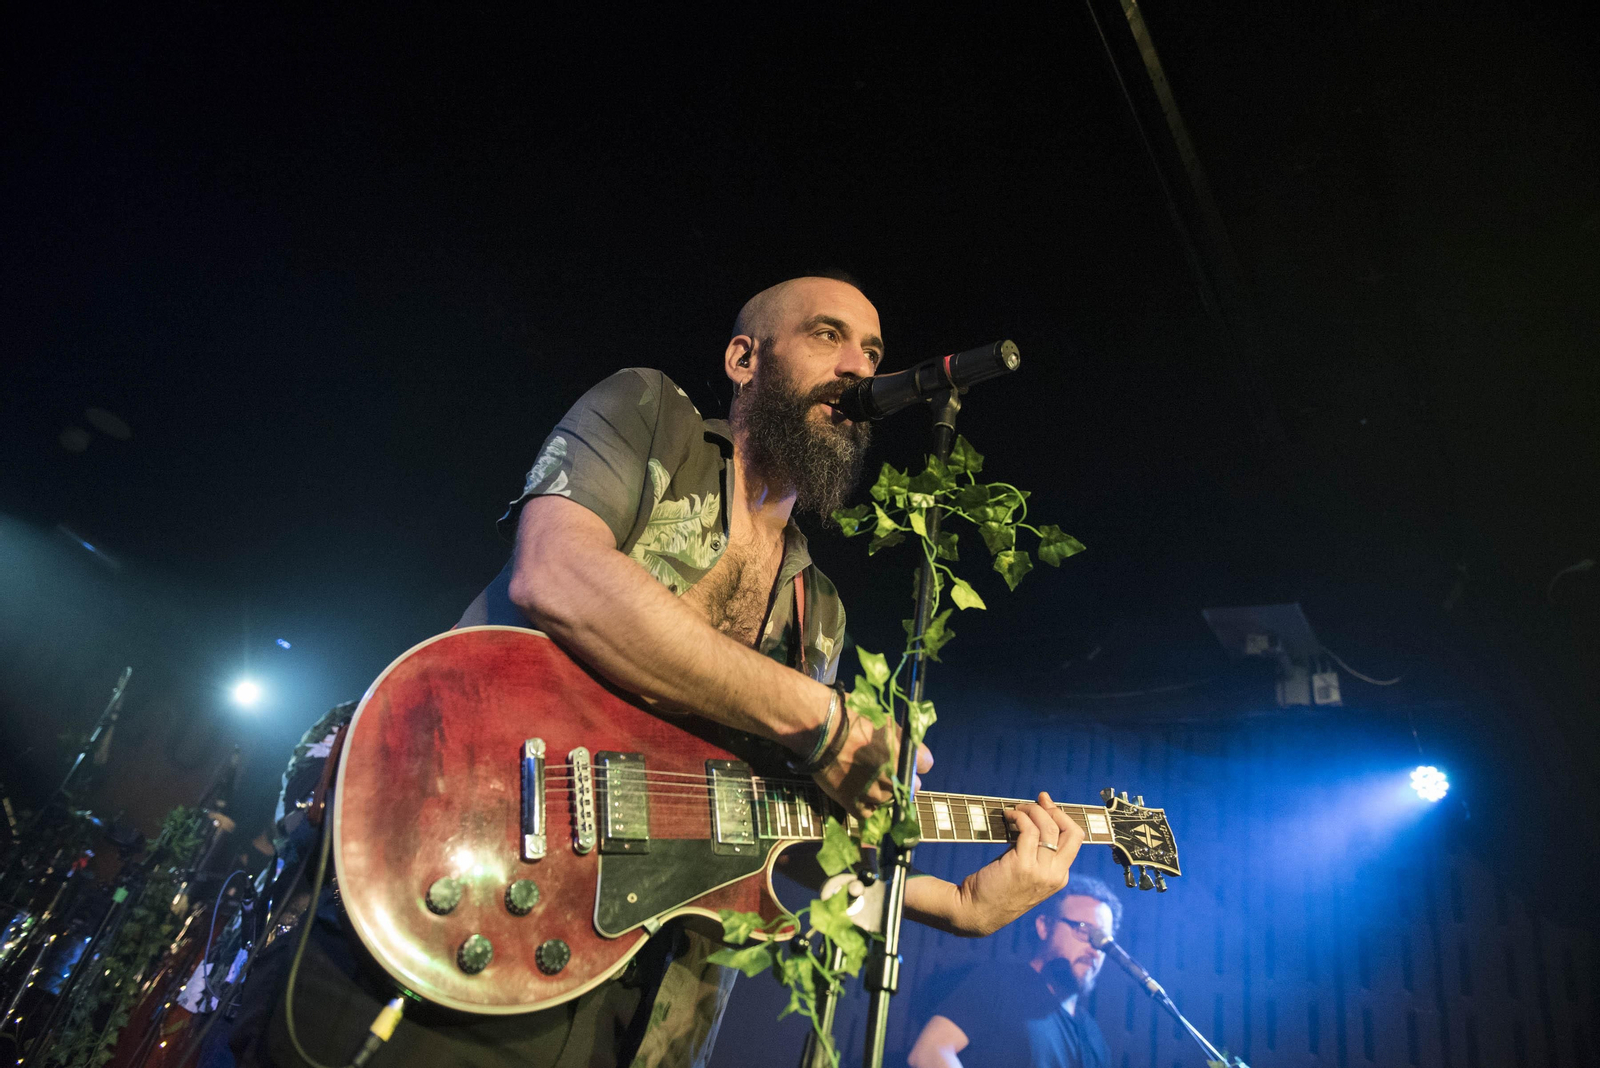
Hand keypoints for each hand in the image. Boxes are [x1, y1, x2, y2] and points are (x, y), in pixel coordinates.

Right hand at [812, 713, 933, 818]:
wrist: (821, 730)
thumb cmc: (851, 717)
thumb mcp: (883, 720)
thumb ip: (900, 737)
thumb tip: (906, 745)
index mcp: (904, 754)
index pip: (926, 764)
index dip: (917, 760)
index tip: (906, 757)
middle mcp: (894, 777)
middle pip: (910, 787)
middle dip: (902, 779)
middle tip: (886, 770)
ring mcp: (874, 793)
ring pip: (888, 800)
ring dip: (881, 792)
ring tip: (866, 779)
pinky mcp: (853, 803)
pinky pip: (867, 813)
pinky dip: (865, 806)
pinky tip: (859, 794)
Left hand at [946, 792, 1083, 935]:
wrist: (978, 912)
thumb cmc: (998, 888)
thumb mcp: (1026, 872)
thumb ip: (1037, 851)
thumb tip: (1037, 816)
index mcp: (1059, 877)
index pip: (1075, 839)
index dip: (1062, 817)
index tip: (1046, 804)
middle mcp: (1055, 876)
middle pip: (1072, 832)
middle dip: (1055, 810)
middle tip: (1036, 802)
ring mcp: (1040, 872)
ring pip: (1048, 827)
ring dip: (1031, 810)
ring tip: (1016, 810)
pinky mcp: (1022, 866)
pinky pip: (1028, 830)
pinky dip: (1018, 817)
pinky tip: (1007, 816)